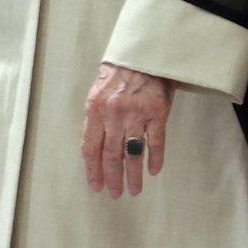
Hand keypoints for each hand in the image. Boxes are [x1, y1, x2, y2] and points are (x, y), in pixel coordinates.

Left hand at [81, 62, 170, 197]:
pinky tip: (154, 171)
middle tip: (116, 194)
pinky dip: (155, 158)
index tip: (96, 186)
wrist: (141, 53)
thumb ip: (96, 120)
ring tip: (134, 190)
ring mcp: (136, 114)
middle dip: (113, 178)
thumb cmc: (117, 74)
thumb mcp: (98, 94)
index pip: (91, 147)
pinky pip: (156, 141)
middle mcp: (114, 114)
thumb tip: (94, 151)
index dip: (93, 170)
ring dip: (133, 175)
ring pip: (133, 152)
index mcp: (95, 109)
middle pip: (111, 154)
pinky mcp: (157, 112)